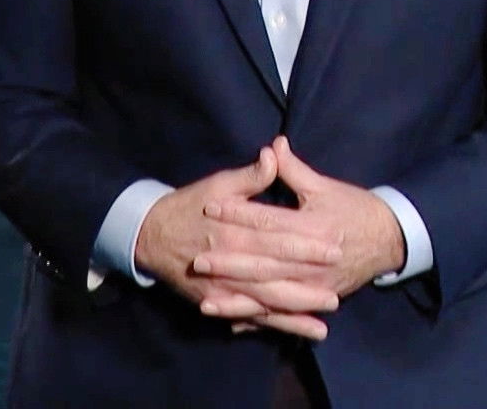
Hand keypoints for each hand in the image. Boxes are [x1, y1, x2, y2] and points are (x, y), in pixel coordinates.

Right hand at [134, 146, 342, 339]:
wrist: (150, 236)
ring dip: (295, 312)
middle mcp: (230, 263)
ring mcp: (223, 287)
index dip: (307, 244)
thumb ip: (250, 175)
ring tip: (325, 318)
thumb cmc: (189, 206)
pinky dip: (274, 325)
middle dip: (307, 284)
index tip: (335, 246)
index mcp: (234, 231)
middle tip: (337, 291)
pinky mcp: (217, 301)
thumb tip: (275, 154)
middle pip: (274, 276)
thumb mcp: (218, 184)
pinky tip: (298, 331)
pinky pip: (250, 316)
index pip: (277, 238)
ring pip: (264, 302)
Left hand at [199, 136, 407, 314]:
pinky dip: (260, 320)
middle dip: (230, 265)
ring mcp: (315, 285)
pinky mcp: (317, 298)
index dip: (238, 213)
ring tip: (207, 303)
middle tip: (198, 262)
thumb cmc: (355, 208)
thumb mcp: (325, 186)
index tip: (209, 208)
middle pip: (265, 264)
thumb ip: (294, 169)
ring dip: (239, 301)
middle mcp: (312, 261)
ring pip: (271, 296)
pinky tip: (233, 324)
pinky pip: (285, 313)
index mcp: (313, 227)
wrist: (390, 239)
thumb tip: (272, 145)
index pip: (268, 221)